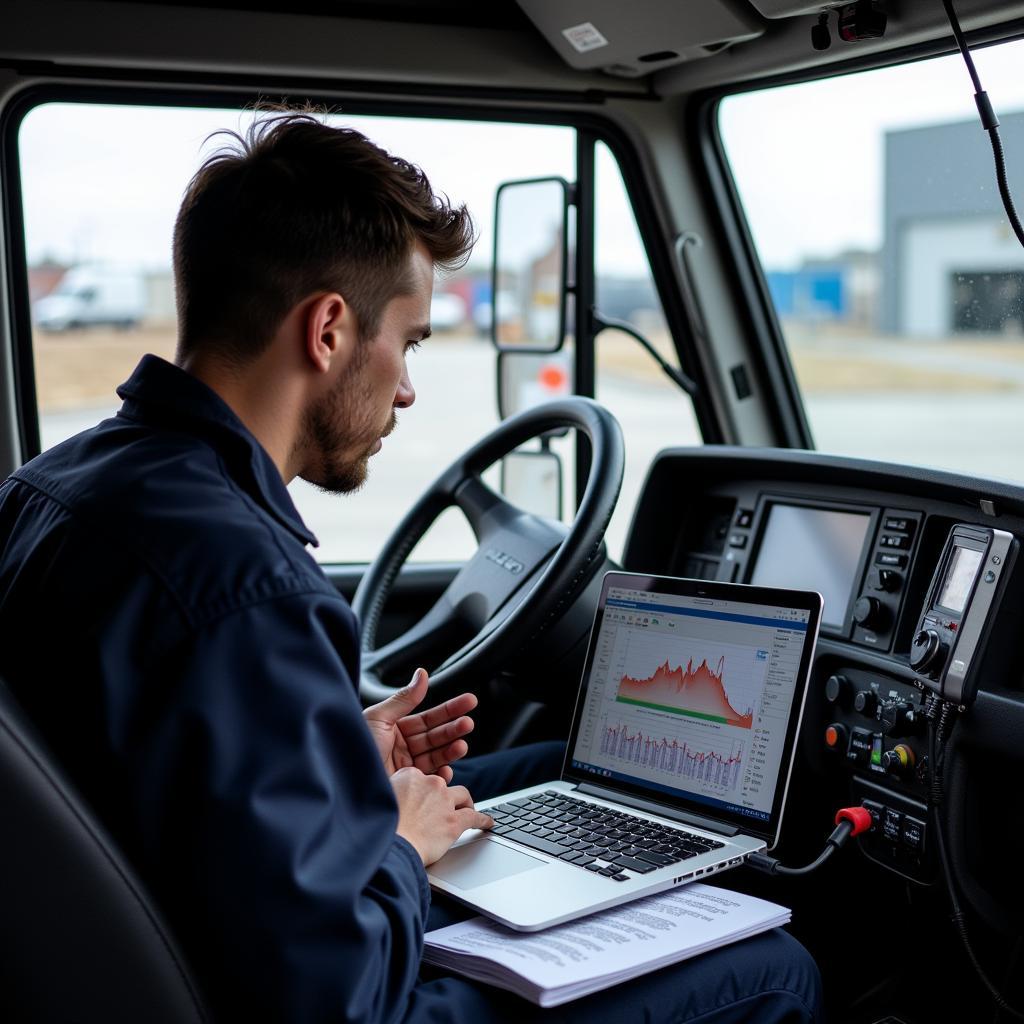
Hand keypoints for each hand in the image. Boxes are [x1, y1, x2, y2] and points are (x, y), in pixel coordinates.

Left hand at [363, 667, 476, 781]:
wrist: (344, 785)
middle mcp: (401, 747)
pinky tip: (446, 769)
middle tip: (468, 724)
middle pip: (435, 736)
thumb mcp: (378, 718)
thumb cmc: (354, 749)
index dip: (450, 709)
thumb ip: (404, 698)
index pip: (429, 717)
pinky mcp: (408, 787)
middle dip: (454, 729)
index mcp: (394, 728)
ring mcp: (406, 767)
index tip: (469, 701)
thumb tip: (422, 674)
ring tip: (461, 745)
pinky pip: (430, 779)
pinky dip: (440, 775)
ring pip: (436, 756)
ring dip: (451, 750)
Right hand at [390, 768, 492, 865]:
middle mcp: (430, 783)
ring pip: (462, 795)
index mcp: (409, 775)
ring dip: (464, 802)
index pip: (421, 777)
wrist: (389, 847)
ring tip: (466, 809)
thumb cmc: (380, 828)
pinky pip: (474, 817)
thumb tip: (392, 798)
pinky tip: (487, 823)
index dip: (422, 789)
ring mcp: (444, 801)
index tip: (421, 799)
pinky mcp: (454, 821)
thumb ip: (389, 793)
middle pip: (441, 785)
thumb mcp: (379, 800)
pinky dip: (483, 820)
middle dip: (441, 796)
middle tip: (439, 808)